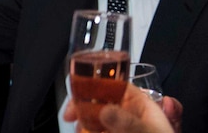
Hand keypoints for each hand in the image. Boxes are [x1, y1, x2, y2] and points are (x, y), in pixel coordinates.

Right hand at [64, 82, 179, 132]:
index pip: (116, 85)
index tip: (79, 90)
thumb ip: (129, 123)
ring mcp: (122, 128)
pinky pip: (99, 130)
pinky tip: (84, 132)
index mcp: (142, 106)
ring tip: (78, 129)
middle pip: (101, 102)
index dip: (96, 83)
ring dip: (84, 122)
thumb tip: (105, 111)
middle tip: (71, 115)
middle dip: (83, 106)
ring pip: (98, 119)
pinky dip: (89, 130)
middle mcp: (130, 115)